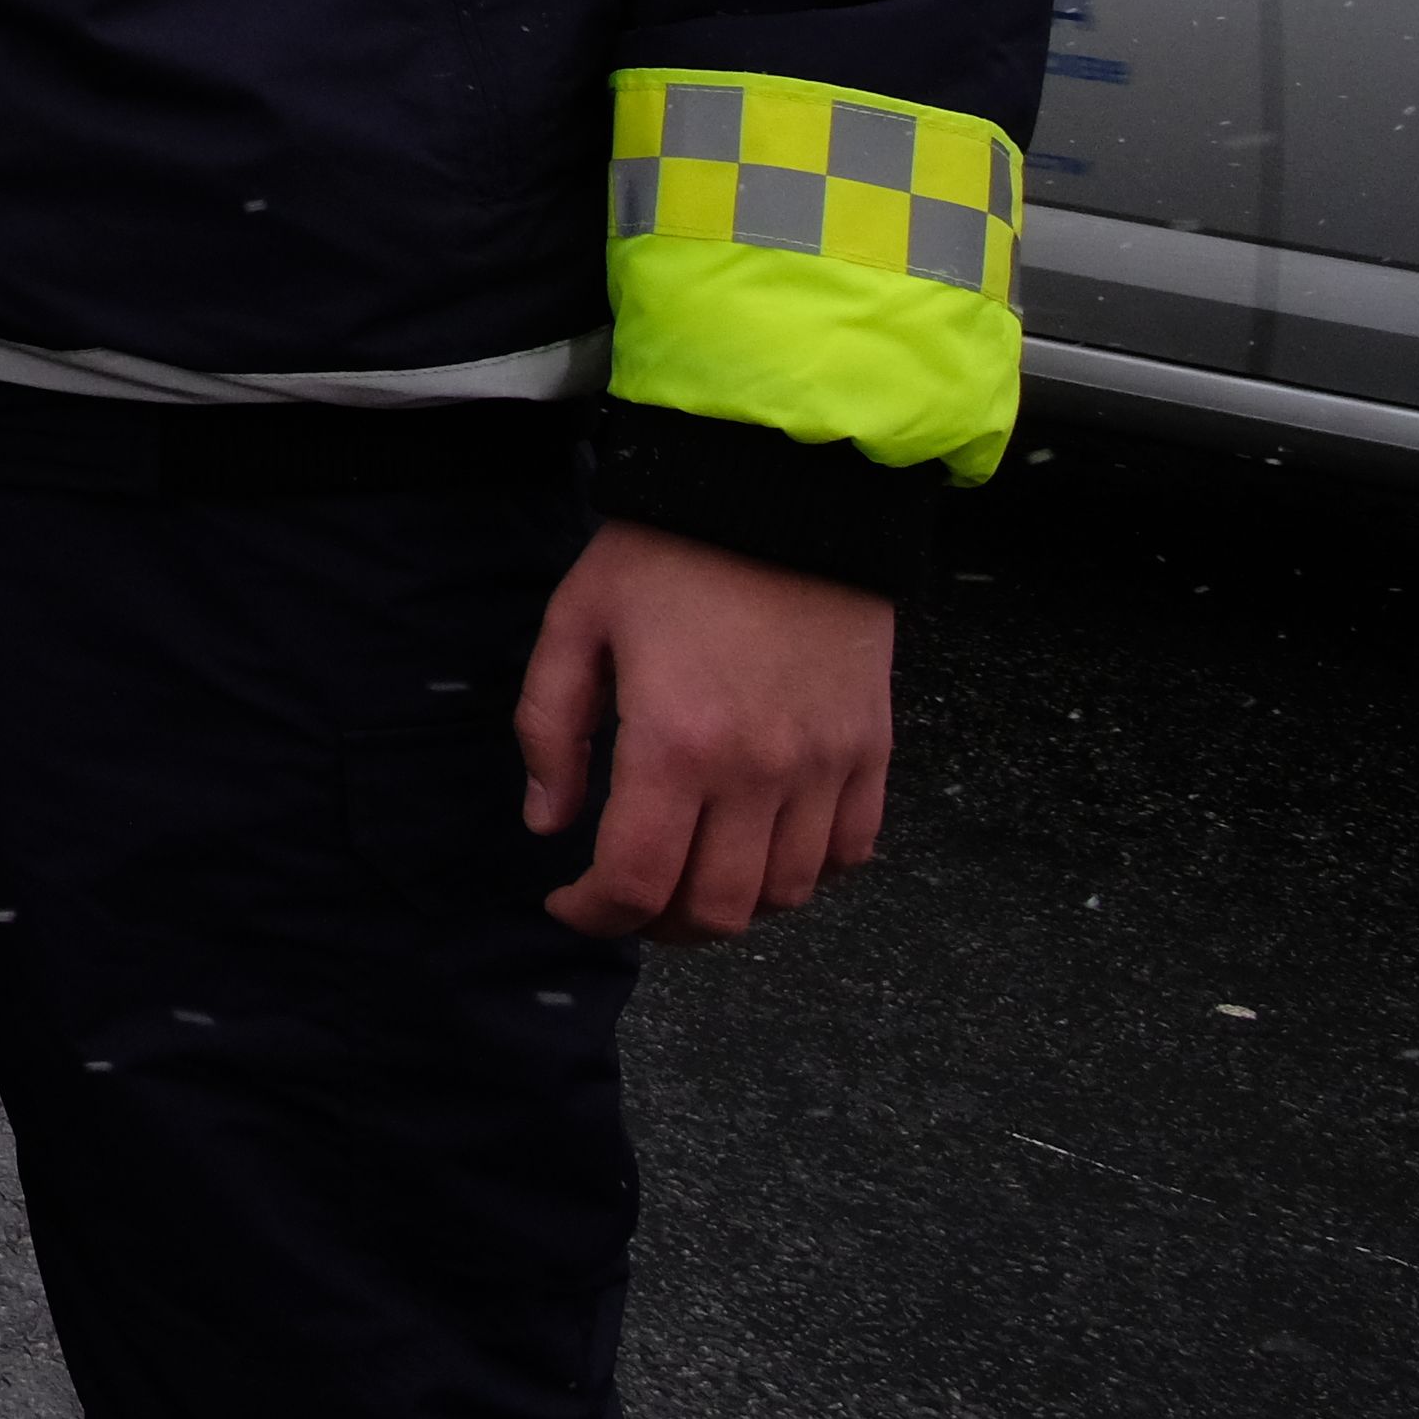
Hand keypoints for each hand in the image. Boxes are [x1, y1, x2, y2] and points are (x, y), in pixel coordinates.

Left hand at [514, 516, 898, 943]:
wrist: (781, 494)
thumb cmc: (667, 554)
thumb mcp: (576, 624)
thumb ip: (551, 730)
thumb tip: (547, 825)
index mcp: (674, 743)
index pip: (635, 881)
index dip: (593, 916)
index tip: (566, 903)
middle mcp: (759, 772)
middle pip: (716, 910)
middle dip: (658, 924)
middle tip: (625, 900)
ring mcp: (825, 766)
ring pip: (786, 895)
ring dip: (731, 906)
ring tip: (689, 876)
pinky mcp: (871, 749)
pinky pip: (851, 851)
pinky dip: (807, 872)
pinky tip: (763, 847)